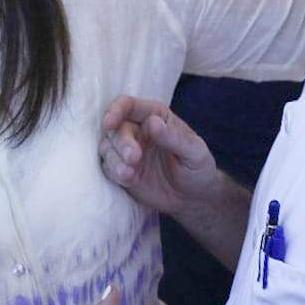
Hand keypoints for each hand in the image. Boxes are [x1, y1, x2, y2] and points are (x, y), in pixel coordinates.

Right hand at [98, 96, 232, 219]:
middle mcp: (137, 130)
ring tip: (129, 174)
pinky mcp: (121, 170)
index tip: (109, 123)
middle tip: (134, 158)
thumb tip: (152, 122)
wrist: (193, 198)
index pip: (129, 106)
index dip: (116, 110)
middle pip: (116, 128)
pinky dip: (115, 173)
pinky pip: (108, 167)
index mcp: (155, 116)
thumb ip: (174, 138)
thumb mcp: (195, 152)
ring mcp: (126, 151)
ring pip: (107, 147)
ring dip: (115, 160)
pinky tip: (129, 180)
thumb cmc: (197, 168)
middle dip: (121, 142)